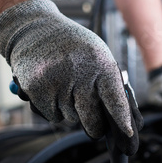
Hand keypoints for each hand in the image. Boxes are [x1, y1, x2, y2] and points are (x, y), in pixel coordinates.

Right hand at [0, 0, 142, 154]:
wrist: (34, 29)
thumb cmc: (72, 46)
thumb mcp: (96, 55)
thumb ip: (108, 83)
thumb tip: (123, 118)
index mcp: (100, 62)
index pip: (115, 98)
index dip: (122, 119)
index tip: (127, 133)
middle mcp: (80, 72)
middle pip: (92, 119)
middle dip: (95, 126)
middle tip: (94, 125)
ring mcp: (57, 81)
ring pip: (71, 119)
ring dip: (70, 110)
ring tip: (64, 85)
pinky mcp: (36, 89)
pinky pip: (53, 117)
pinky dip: (52, 109)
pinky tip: (50, 88)